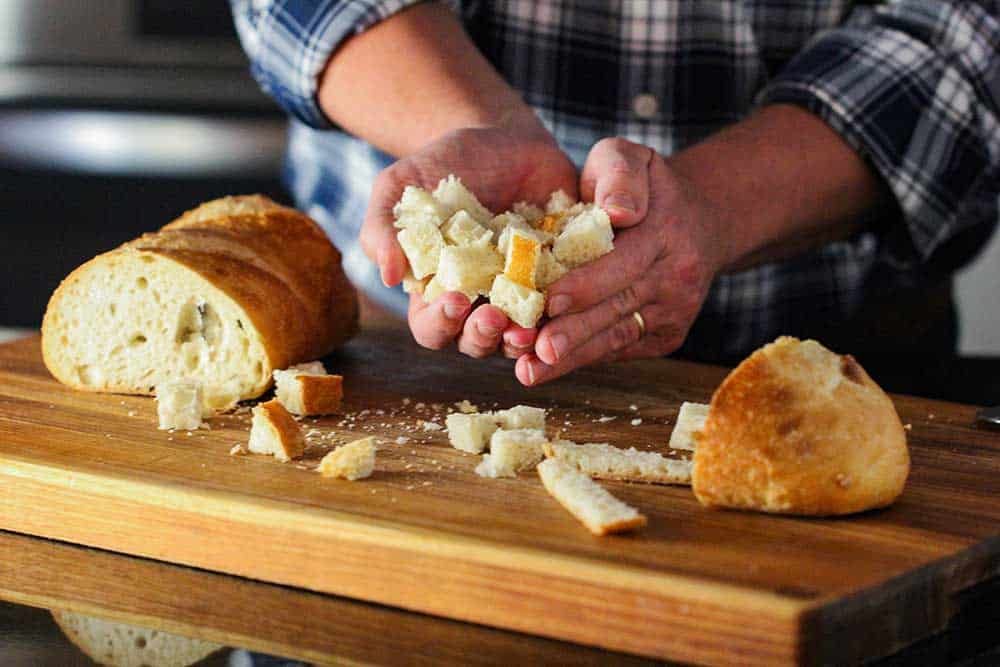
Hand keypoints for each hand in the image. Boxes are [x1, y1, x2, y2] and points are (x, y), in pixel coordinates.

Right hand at [361, 123, 577, 358]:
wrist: (502, 137)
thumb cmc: (443, 165)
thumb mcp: (400, 186)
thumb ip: (382, 228)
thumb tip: (387, 275)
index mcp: (436, 290)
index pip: (432, 328)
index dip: (441, 324)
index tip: (454, 299)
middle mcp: (479, 302)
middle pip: (477, 342)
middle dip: (484, 336)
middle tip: (494, 316)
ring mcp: (520, 294)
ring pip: (521, 336)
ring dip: (524, 338)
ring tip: (531, 326)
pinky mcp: (558, 278)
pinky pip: (564, 305)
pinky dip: (565, 308)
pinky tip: (569, 294)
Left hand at [515, 138, 729, 385]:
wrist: (702, 219)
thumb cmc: (645, 186)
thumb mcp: (631, 158)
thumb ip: (619, 173)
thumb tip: (619, 212)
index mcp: (666, 232)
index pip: (622, 262)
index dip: (585, 284)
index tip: (550, 300)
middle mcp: (676, 277)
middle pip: (617, 307)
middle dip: (573, 332)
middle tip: (536, 351)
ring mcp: (675, 310)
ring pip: (617, 337)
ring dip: (573, 358)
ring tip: (532, 371)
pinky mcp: (668, 335)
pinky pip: (622, 348)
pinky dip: (584, 359)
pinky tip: (547, 367)